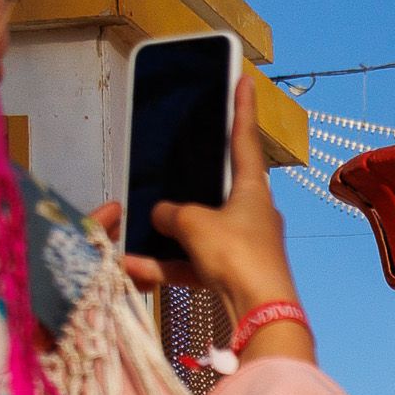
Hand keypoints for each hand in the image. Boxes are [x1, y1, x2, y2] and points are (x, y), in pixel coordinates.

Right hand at [113, 80, 304, 331]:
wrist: (260, 315)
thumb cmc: (236, 256)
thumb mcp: (194, 225)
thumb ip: (171, 214)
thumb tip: (159, 213)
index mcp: (254, 190)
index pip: (245, 139)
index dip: (242, 108)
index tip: (245, 79)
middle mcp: (254, 215)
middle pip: (220, 189)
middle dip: (194, 182)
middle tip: (179, 161)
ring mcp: (244, 247)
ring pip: (201, 231)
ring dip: (170, 234)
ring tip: (137, 230)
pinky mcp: (232, 276)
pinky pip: (193, 264)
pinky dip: (167, 266)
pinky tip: (135, 267)